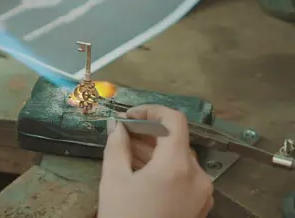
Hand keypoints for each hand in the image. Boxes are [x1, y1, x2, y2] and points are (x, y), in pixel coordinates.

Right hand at [98, 105, 213, 217]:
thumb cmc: (124, 217)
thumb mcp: (114, 180)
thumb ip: (116, 145)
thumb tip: (116, 125)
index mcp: (177, 165)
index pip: (174, 120)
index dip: (152, 110)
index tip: (130, 115)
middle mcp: (198, 175)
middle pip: (176, 139)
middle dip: (149, 132)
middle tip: (124, 132)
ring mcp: (202, 192)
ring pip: (180, 157)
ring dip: (156, 149)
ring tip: (129, 149)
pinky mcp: (200, 204)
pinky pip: (185, 175)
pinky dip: (166, 166)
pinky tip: (144, 170)